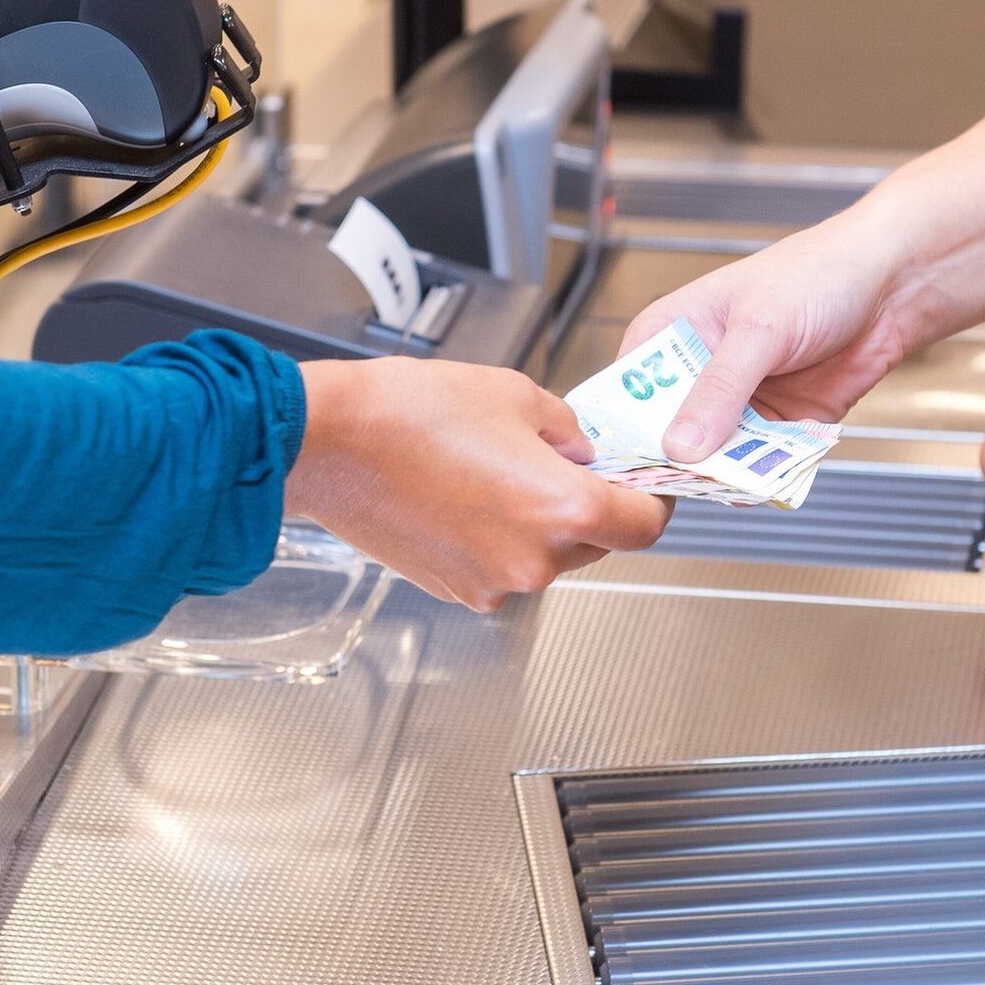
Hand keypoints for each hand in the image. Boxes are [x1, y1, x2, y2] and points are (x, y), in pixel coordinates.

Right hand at [286, 358, 671, 611]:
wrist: (329, 442)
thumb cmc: (410, 413)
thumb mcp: (513, 394)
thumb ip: (566, 429)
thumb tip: (579, 449)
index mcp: (561, 509)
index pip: (645, 526)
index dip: (655, 501)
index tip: (648, 485)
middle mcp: (533, 561)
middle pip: (597, 545)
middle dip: (591, 506)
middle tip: (565, 465)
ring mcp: (491, 583)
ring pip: (545, 558)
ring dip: (539, 523)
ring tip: (498, 471)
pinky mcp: (454, 590)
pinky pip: (499, 566)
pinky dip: (497, 537)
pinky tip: (466, 494)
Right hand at [620, 216, 910, 460]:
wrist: (892, 285)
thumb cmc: (816, 274)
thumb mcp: (758, 329)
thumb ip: (719, 389)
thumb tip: (680, 445)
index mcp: (669, 335)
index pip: (625, 393)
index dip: (623, 431)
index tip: (629, 469)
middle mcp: (695, 374)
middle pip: (666, 436)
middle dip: (677, 463)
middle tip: (688, 483)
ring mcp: (735, 404)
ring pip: (712, 458)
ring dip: (724, 474)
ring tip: (735, 484)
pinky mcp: (775, 427)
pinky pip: (758, 464)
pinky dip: (764, 476)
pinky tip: (769, 479)